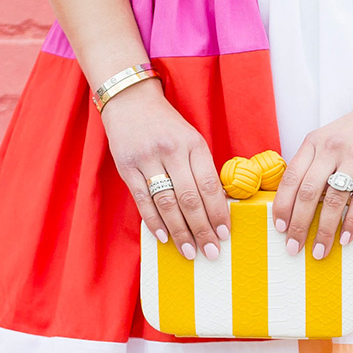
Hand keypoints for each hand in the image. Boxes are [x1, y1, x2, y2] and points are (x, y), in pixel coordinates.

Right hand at [102, 79, 229, 259]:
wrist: (130, 100)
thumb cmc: (166, 126)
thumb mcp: (190, 139)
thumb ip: (201, 170)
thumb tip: (215, 209)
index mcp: (193, 144)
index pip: (210, 185)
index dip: (218, 213)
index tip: (225, 234)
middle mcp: (171, 150)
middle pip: (190, 199)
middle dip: (202, 230)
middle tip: (211, 252)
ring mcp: (147, 159)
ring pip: (167, 203)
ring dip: (180, 232)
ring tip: (189, 252)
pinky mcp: (126, 166)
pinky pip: (143, 201)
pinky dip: (154, 222)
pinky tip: (165, 238)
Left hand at [272, 95, 352, 258]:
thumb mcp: (330, 139)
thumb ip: (316, 164)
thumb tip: (302, 203)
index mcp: (314, 142)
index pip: (290, 178)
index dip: (282, 206)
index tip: (279, 228)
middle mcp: (330, 148)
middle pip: (307, 193)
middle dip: (298, 225)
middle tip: (294, 248)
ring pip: (332, 200)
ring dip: (324, 230)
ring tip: (320, 251)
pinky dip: (352, 222)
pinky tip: (346, 238)